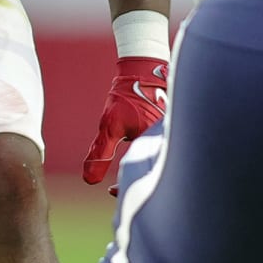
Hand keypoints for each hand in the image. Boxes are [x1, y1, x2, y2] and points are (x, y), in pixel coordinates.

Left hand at [83, 57, 167, 191]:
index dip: (126, 188)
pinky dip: (149, 161)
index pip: (143, 177)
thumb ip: (101, 152)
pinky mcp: (171, 134)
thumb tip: (89, 180)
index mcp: (157, 143)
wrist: (144, 72)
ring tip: (128, 177)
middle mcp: (169, 143)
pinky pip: (161, 154)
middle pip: (153, 174)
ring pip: (158, 165)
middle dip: (136, 183)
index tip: (111, 190)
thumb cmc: (129, 96)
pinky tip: (138, 160)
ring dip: (143, 173)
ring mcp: (172, 138)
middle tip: (118, 188)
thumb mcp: (110, 125)